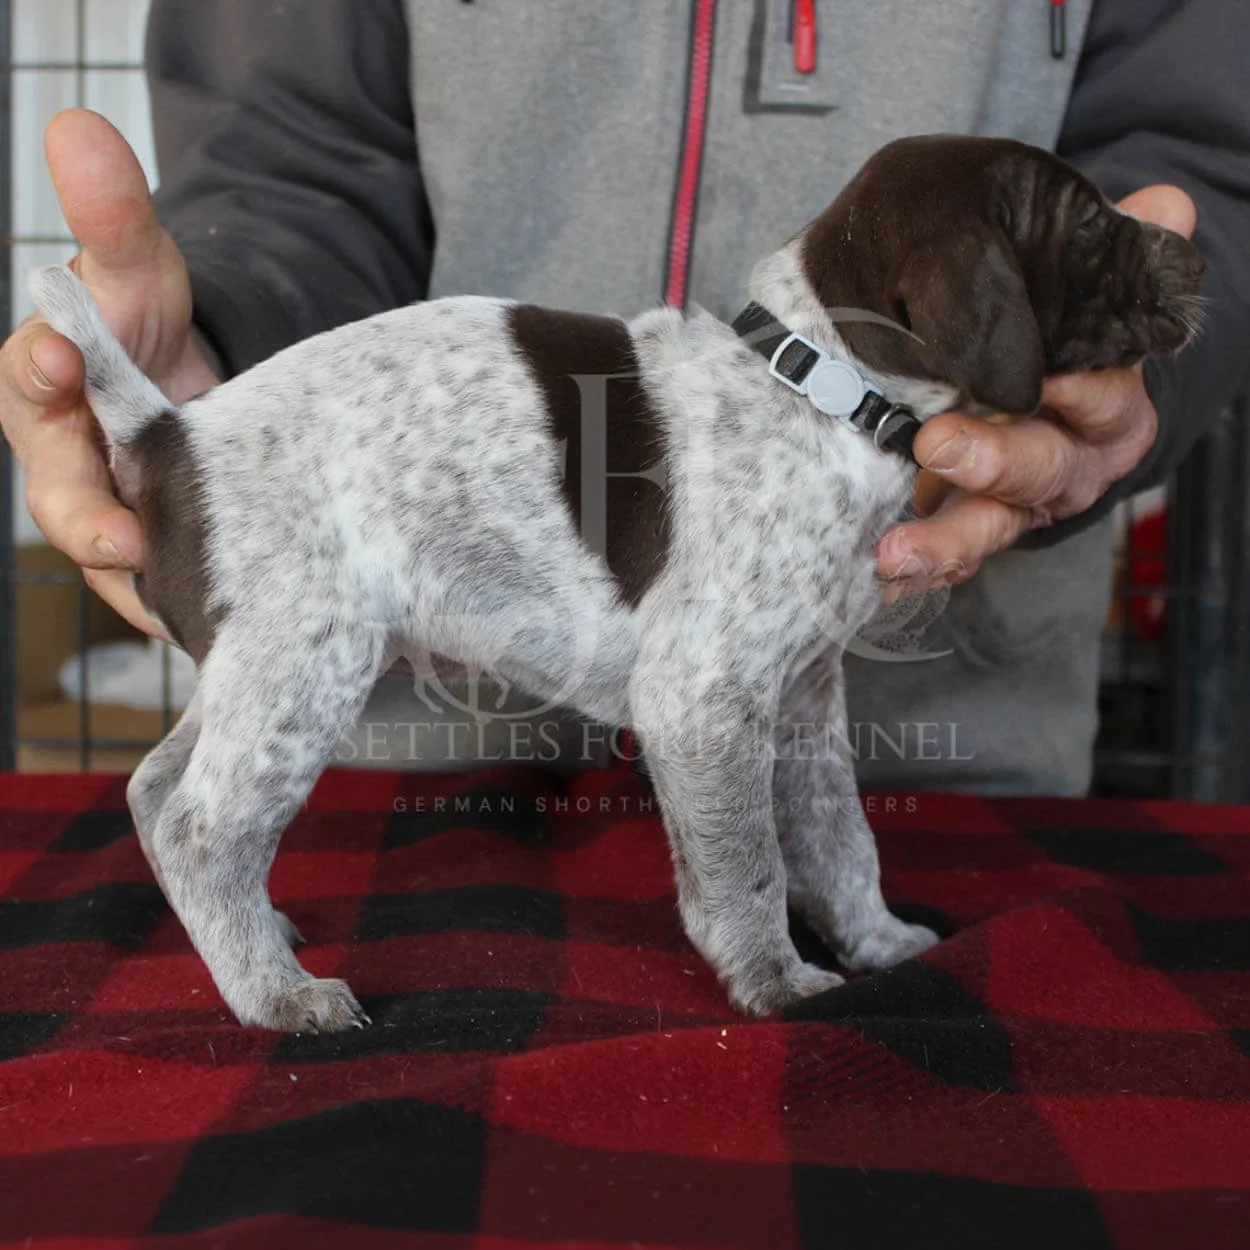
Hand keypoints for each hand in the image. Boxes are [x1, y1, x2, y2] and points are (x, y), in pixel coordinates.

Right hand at [0, 109, 218, 635]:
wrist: (200, 393)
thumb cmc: (152, 330)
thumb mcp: (143, 270)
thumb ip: (112, 214)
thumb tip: (80, 124)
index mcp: (46, 391)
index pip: (29, 378)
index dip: (39, 367)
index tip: (59, 355)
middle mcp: (70, 464)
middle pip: (61, 500)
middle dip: (88, 519)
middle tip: (124, 539)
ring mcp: (113, 519)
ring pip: (115, 565)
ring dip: (144, 588)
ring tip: (179, 611)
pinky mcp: (160, 562)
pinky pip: (166, 594)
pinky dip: (188, 610)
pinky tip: (229, 624)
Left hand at [876, 185, 1196, 592]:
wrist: (938, 333)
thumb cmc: (997, 284)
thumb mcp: (1023, 240)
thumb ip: (1087, 243)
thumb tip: (1167, 207)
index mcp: (1102, 386)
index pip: (1104, 390)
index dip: (1077, 389)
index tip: (1040, 380)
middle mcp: (1068, 451)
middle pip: (1047, 467)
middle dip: (995, 460)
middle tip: (937, 442)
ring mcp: (1015, 497)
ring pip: (994, 526)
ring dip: (947, 539)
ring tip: (896, 548)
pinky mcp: (964, 526)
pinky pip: (945, 558)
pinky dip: (912, 565)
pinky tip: (878, 567)